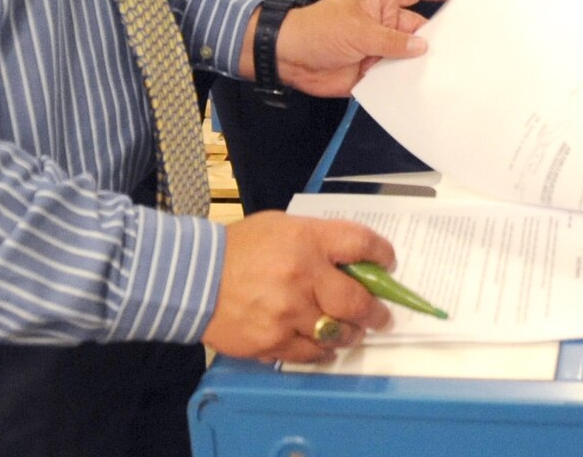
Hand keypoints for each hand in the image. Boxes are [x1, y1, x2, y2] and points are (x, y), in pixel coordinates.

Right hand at [203, 213, 393, 362]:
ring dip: (350, 333)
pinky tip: (323, 344)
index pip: (360, 244)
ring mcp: (289, 313)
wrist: (193, 277)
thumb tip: (350, 262)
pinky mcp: (274, 342)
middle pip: (358, 300)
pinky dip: (322, 350)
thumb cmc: (240, 248)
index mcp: (307, 241)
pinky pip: (311, 354)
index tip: (388, 265)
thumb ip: (317, 241)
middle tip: (380, 315)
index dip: (382, 255)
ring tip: (350, 331)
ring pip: (338, 333)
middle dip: (376, 311)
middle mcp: (304, 277)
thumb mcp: (282, 227)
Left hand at [264, 0, 452, 96]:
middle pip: (418, 26)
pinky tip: (427, 91)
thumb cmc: (321, 30)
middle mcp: (384, 22)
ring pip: (410, 54)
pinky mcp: (374, 72)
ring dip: (424, 63)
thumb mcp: (359, 30)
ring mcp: (380, 48)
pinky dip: (407, 83)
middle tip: (466, 46)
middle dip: (438, 35)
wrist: (289, 59)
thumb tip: (423, 47)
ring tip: (452, 72)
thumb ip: (392, 41)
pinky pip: (396, 78)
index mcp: (380, 0)